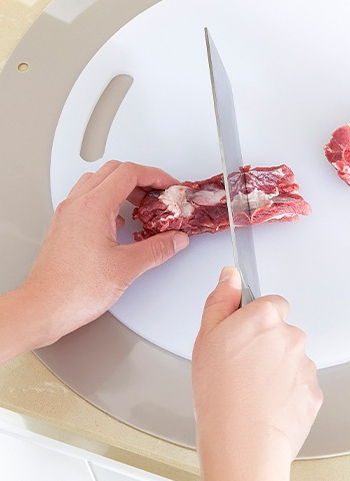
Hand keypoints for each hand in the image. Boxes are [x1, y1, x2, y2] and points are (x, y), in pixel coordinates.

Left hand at [18, 160, 188, 349]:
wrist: (43, 309)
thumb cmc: (73, 290)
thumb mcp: (127, 267)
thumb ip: (157, 249)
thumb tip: (175, 240)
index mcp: (93, 207)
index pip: (129, 172)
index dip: (155, 175)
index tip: (169, 186)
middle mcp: (77, 205)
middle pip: (114, 171)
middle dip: (142, 178)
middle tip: (159, 193)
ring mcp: (68, 214)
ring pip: (99, 181)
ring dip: (123, 187)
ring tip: (142, 205)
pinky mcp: (64, 226)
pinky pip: (88, 199)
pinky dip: (109, 200)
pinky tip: (120, 221)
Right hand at [192, 267, 322, 480]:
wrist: (243, 444)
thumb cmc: (220, 395)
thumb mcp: (205, 338)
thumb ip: (221, 300)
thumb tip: (230, 276)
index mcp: (265, 317)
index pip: (272, 303)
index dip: (257, 319)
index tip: (246, 336)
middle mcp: (291, 336)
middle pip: (282, 332)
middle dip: (267, 346)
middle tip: (244, 369)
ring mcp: (306, 365)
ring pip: (292, 360)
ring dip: (278, 370)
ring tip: (253, 392)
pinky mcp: (314, 392)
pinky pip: (301, 385)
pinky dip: (288, 393)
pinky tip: (267, 405)